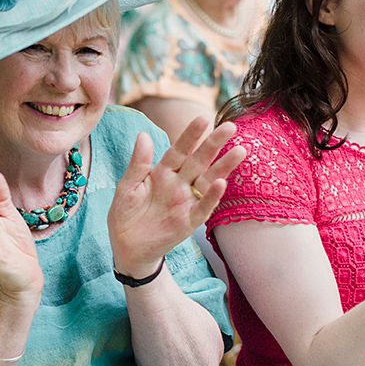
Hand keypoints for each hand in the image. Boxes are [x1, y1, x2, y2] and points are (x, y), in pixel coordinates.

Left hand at [107, 117, 245, 275]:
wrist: (125, 247)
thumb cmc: (125, 214)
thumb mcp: (127, 186)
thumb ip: (138, 163)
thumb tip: (144, 134)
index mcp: (162, 173)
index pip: (179, 150)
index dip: (190, 136)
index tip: (203, 118)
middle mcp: (178, 184)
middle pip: (198, 161)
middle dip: (214, 144)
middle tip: (230, 126)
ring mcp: (185, 202)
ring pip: (208, 181)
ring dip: (223, 167)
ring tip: (239, 151)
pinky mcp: (188, 222)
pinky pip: (203, 208)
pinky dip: (211, 197)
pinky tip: (222, 184)